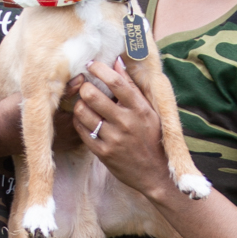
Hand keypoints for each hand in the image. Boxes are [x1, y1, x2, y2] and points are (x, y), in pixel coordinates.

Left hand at [69, 57, 184, 203]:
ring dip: (79, 104)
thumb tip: (118, 62)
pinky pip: (82, 130)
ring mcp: (114, 139)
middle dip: (84, 87)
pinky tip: (85, 119)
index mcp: (141, 110)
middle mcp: (127, 123)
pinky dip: (79, 121)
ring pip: (83, 112)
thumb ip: (133, 88)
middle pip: (93, 95)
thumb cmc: (153, 139)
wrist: (156, 175)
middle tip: (85, 87)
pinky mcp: (103, 153)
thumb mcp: (150, 112)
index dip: (99, 69)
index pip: (116, 82)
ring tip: (84, 104)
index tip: (91, 64)